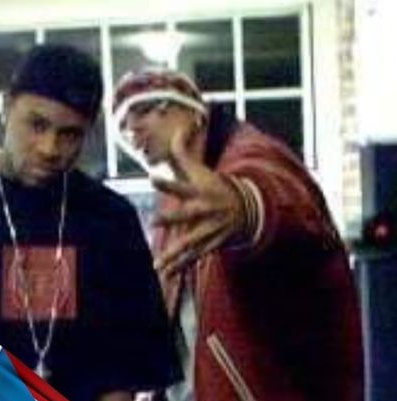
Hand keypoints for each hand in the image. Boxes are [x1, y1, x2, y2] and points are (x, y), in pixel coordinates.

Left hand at [153, 127, 245, 275]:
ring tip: (157, 265)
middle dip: (171, 219)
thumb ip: (185, 151)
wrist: (249, 209)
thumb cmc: (217, 186)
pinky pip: (193, 257)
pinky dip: (180, 266)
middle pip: (186, 215)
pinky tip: (166, 275)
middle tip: (154, 221)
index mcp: (200, 192)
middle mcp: (203, 211)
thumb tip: (182, 125)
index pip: (181, 183)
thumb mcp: (202, 169)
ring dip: (174, 255)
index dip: (167, 180)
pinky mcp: (211, 244)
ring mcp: (209, 229)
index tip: (152, 176)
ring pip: (189, 243)